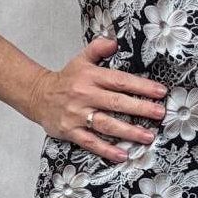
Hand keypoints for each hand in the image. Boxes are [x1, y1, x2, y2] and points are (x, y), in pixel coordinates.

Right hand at [27, 35, 167, 162]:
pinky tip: (122, 155)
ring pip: (106, 124)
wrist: (37, 95)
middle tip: (160, 113)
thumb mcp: (81, 59)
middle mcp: (85, 95)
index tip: (160, 91)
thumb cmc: (66, 79)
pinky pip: (91, 142)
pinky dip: (106, 149)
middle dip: (141, 108)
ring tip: (148, 136)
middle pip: (116, 102)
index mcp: (90, 76)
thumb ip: (98, 48)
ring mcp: (77, 115)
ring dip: (129, 131)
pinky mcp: (70, 131)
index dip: (141, 86)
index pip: (119, 80)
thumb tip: (114, 42)